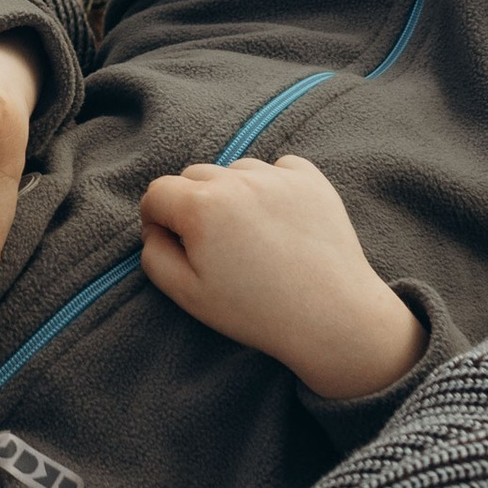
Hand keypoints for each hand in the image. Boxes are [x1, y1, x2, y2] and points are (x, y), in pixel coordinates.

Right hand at [139, 152, 424, 399]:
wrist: (332, 318)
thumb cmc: (257, 312)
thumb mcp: (188, 295)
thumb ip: (154, 256)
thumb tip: (155, 229)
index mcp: (201, 206)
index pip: (158, 192)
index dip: (157, 219)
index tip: (175, 244)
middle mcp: (238, 179)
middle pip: (194, 176)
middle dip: (193, 205)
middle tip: (216, 246)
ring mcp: (277, 176)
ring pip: (235, 171)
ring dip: (233, 194)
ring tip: (252, 237)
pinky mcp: (311, 179)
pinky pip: (277, 168)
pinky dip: (271, 188)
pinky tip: (280, 223)